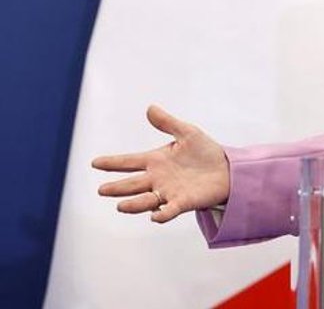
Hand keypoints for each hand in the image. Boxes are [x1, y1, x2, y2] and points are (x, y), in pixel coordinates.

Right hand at [93, 105, 229, 222]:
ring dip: (133, 204)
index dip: (113, 162)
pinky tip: (155, 216)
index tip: (95, 162)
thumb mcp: (187, 133)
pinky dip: (162, 214)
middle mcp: (157, 179)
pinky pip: (170, 210)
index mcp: (156, 161)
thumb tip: (150, 108)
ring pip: (145, 200)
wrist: (228, 169)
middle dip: (117, 188)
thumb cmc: (205, 152)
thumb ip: (168, 123)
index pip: (129, 162)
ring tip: (120, 206)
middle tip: (102, 190)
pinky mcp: (183, 202)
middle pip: (132, 184)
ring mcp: (168, 192)